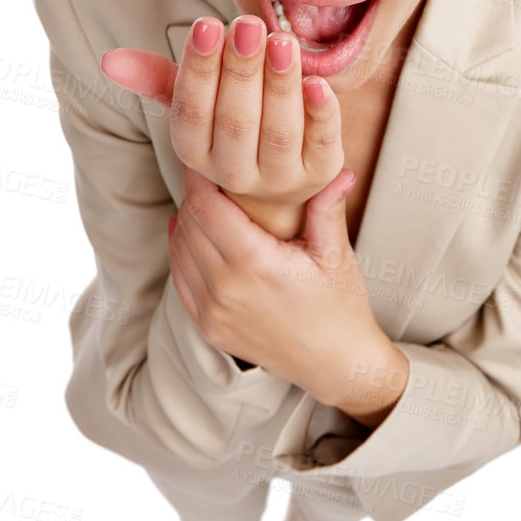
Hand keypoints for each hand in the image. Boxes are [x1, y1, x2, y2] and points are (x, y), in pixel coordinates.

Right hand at [99, 15, 344, 238]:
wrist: (275, 181)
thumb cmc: (229, 126)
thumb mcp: (193, 103)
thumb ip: (157, 78)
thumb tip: (110, 60)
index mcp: (196, 152)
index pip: (191, 113)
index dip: (200, 70)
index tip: (207, 25)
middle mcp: (235, 172)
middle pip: (236, 123)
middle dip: (242, 71)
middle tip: (248, 25)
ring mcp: (280, 177)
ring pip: (279, 132)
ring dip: (280, 85)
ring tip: (281, 40)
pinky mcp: (320, 173)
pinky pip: (323, 144)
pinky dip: (321, 113)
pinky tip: (317, 81)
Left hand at [169, 163, 390, 406]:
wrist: (336, 365)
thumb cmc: (341, 306)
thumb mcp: (337, 255)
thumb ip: (328, 208)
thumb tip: (339, 168)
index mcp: (255, 265)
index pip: (206, 206)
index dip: (200, 176)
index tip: (207, 155)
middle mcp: (226, 290)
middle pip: (189, 223)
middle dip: (195, 193)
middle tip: (210, 171)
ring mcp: (213, 313)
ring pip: (179, 249)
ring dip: (187, 221)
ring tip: (205, 199)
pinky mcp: (209, 328)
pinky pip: (180, 279)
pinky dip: (182, 252)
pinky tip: (194, 234)